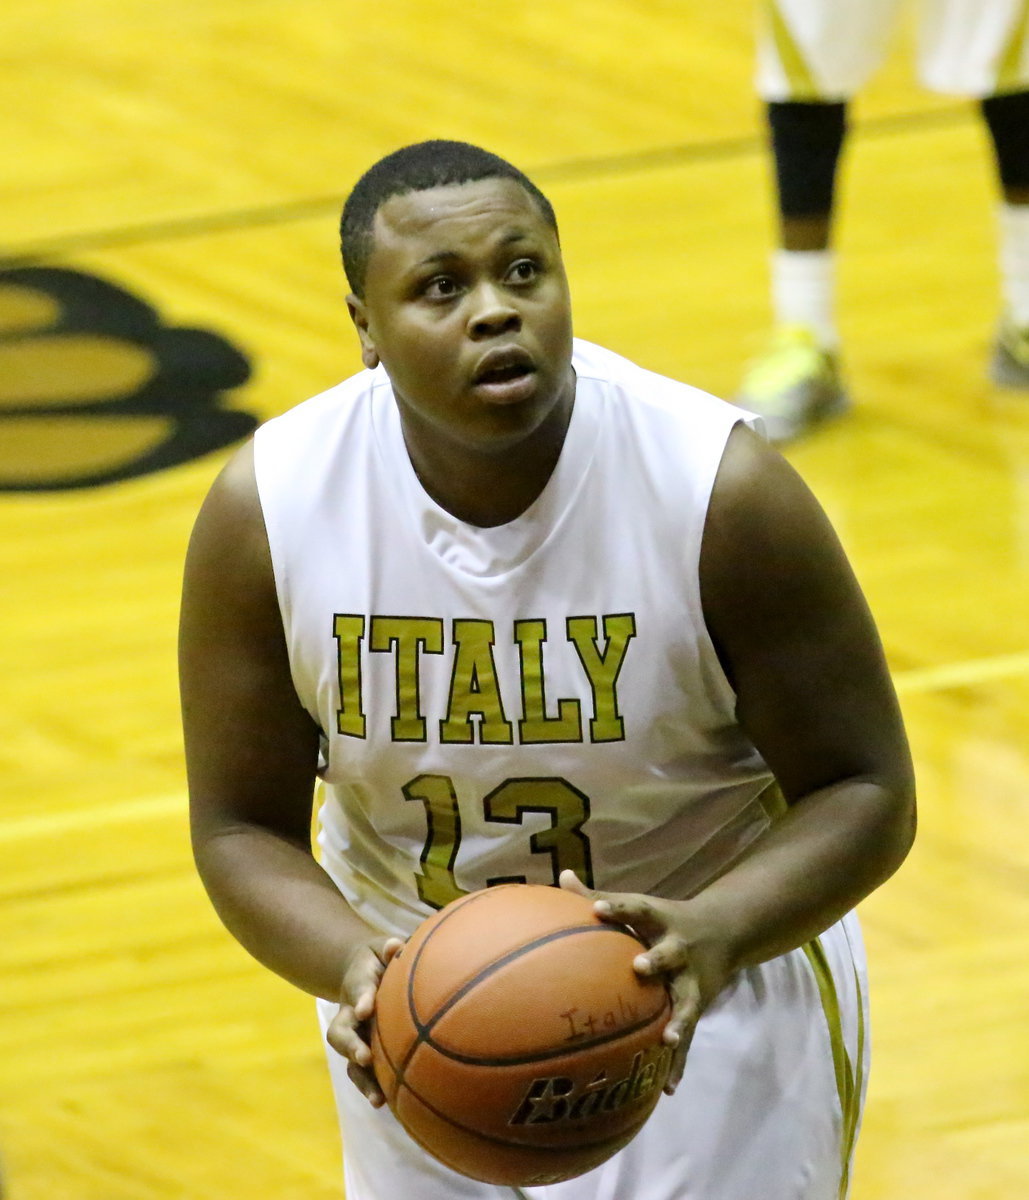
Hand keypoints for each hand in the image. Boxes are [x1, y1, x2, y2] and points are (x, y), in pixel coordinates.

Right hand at [326, 936, 404, 1106]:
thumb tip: (395, 946)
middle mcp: (350, 1013)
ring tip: (378, 1099)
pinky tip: (389, 1104)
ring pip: (349, 1060)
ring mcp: (354, 1035)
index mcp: (359, 984)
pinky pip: (363, 1073)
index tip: (366, 1008)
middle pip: (341, 1032)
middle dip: (351, 1046)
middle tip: (363, 1057)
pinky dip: (372, 1088)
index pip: (359, 990)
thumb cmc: (379, 958)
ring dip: (362, 1079)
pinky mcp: (362, 1051)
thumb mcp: (382, 947)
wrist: (360, 970)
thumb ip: (389, 947)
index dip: (361, 998)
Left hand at [559, 871, 731, 1094]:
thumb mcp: (640, 904)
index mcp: (660, 921)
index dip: (618, 908)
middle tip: (640, 967)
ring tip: (668, 1038)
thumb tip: (562, 875)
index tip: (597, 908)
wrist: (726, 930)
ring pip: (686, 1001)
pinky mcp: (697, 1005)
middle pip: (670, 954)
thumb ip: (600, 895)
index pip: (637, 910)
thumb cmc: (665, 919)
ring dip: (678, 1019)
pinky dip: (680, 1061)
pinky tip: (668, 1087)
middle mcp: (679, 949)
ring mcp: (691, 980)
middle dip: (657, 961)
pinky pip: (689, 1037)